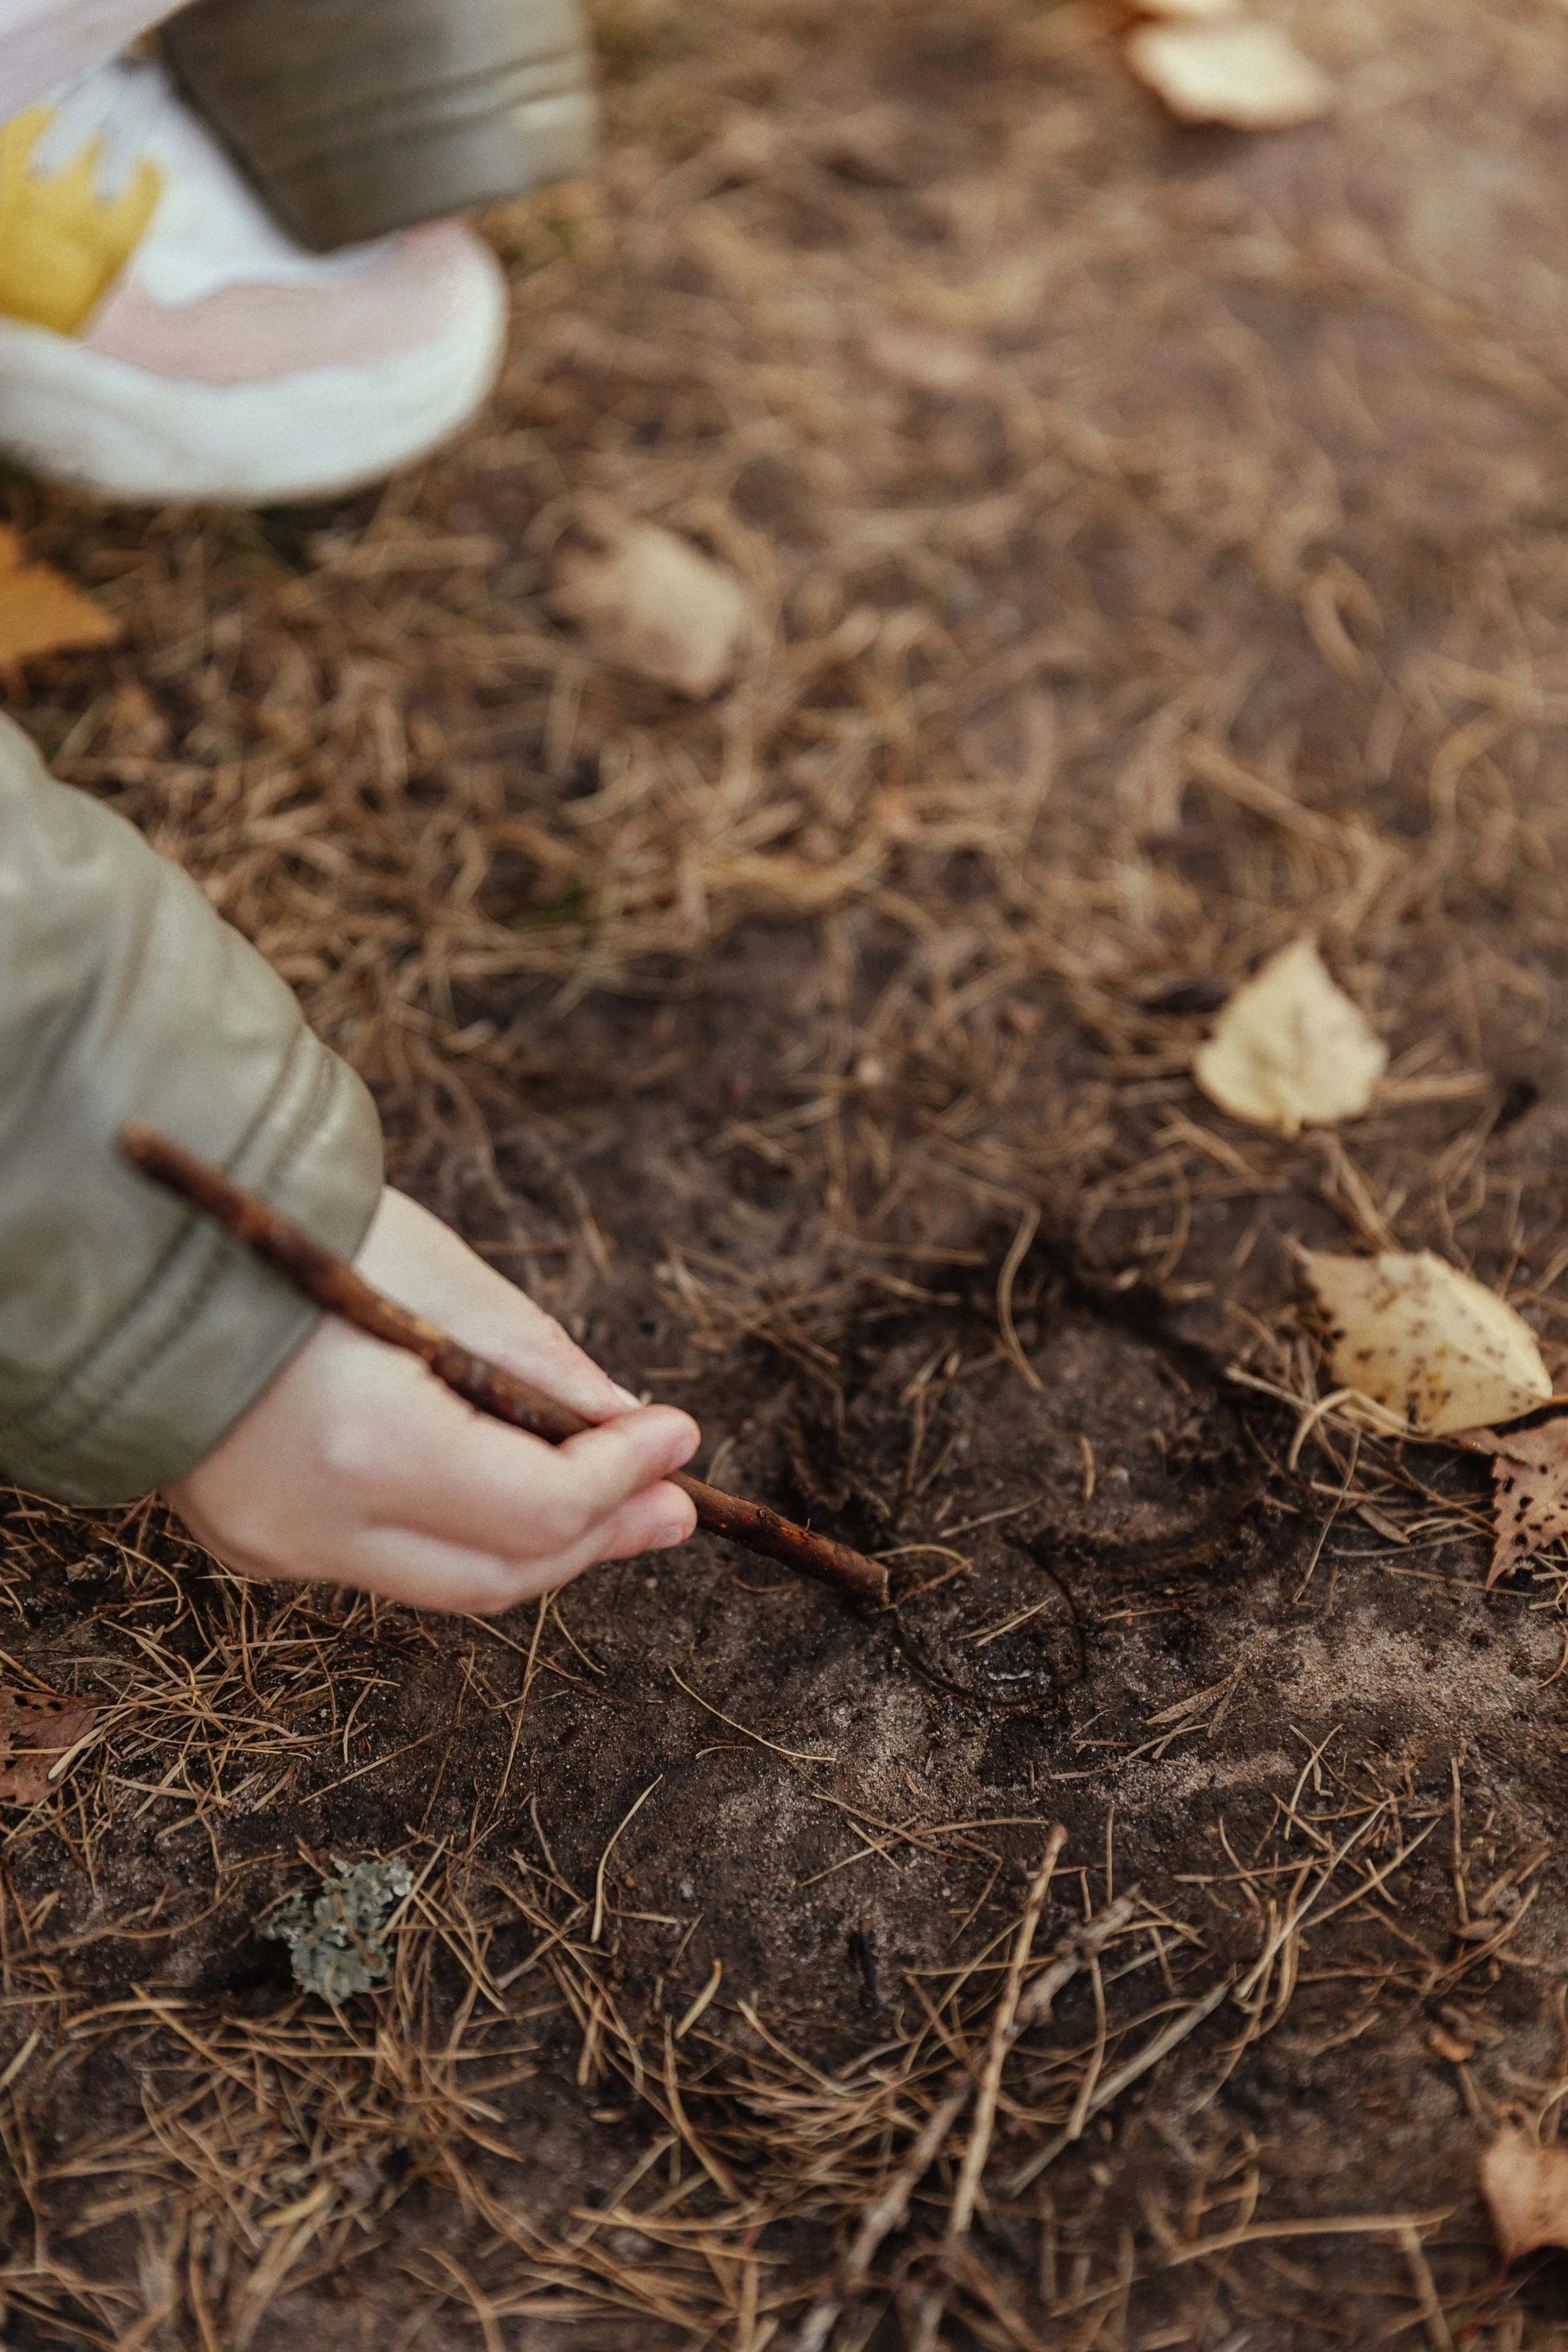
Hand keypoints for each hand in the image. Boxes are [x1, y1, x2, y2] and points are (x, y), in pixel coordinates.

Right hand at [163, 1187, 698, 1611]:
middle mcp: (315, 1523)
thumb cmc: (286, 1232)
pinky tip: (513, 1491)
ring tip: (620, 1501)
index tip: (680, 1432)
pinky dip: (464, 1531)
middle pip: (500, 1573)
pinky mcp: (256, 1543)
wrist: (137, 1242)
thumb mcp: (429, 1271)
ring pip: (448, 1581)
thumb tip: (620, 1419)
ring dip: (542, 1542)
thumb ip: (530, 1360)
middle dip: (600, 1534)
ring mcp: (277, 1546)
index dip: (624, 1475)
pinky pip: (389, 1559)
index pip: (538, 1506)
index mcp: (364, 1446)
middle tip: (675, 1501)